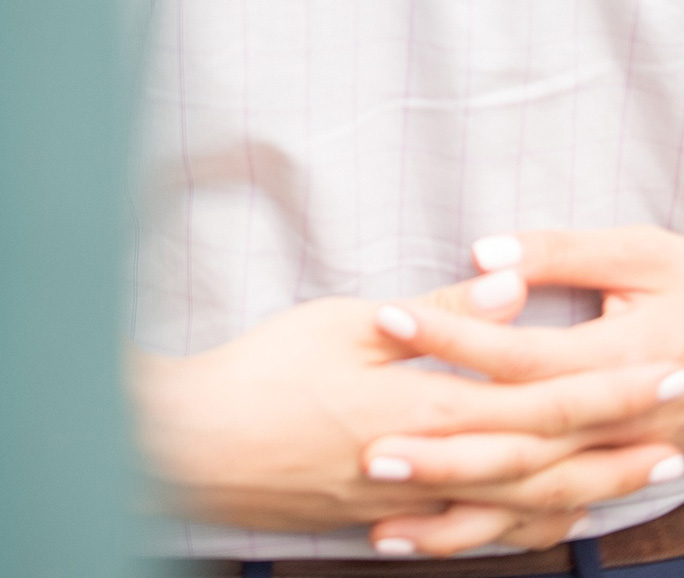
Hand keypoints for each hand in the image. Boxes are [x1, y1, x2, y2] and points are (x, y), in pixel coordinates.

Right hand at [129, 271, 680, 536]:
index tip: (664, 373)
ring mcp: (416, 508)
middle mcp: (435, 469)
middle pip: (551, 467)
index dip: (609, 391)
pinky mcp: (393, 523)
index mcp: (428, 412)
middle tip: (677, 433)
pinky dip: (530, 527)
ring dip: (589, 491)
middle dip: (618, 448)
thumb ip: (438, 318)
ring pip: (524, 510)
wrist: (194, 451)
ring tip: (635, 475)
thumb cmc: (260, 377)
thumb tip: (511, 294)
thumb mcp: (345, 326)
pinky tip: (551, 513)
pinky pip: (483, 534)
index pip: (543, 404)